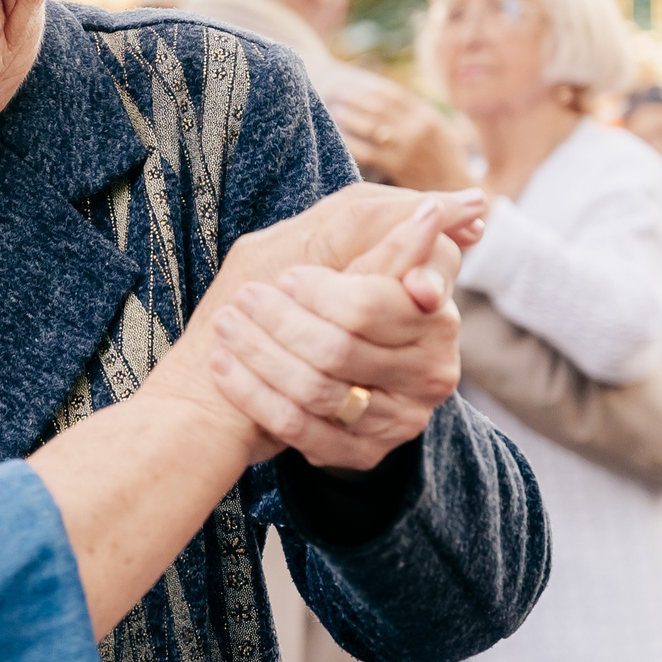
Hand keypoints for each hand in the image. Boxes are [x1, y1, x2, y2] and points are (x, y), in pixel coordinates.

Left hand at [204, 193, 466, 470]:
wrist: (282, 369)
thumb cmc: (327, 290)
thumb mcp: (350, 250)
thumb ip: (382, 233)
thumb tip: (434, 209)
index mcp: (436, 317)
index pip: (371, 306)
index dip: (322, 293)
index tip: (287, 277)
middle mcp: (430, 373)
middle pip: (339, 350)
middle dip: (281, 321)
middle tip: (246, 296)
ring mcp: (400, 419)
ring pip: (315, 389)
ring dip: (259, 353)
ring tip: (228, 324)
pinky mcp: (365, 452)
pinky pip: (298, 427)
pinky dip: (252, 393)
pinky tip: (224, 364)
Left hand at [331, 76, 476, 192]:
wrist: (455, 191)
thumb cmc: (445, 159)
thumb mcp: (442, 129)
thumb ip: (420, 113)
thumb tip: (392, 96)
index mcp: (428, 117)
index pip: (395, 95)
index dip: (372, 89)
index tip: (355, 84)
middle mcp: (417, 129)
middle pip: (379, 107)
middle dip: (356, 99)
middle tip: (338, 93)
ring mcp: (405, 149)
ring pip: (370, 126)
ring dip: (350, 116)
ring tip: (335, 111)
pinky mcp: (395, 168)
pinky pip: (366, 152)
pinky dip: (350, 142)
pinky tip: (339, 137)